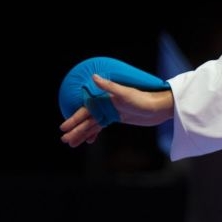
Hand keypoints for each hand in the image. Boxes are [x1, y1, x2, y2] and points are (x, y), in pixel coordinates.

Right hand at [58, 75, 174, 147]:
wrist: (158, 107)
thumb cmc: (143, 99)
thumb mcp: (126, 93)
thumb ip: (109, 86)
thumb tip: (94, 77)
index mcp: (104, 99)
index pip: (85, 111)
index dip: (74, 119)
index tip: (64, 128)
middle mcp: (105, 105)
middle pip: (87, 120)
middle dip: (75, 130)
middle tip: (65, 140)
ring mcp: (110, 112)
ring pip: (92, 125)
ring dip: (82, 133)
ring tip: (71, 144)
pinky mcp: (117, 118)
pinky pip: (100, 127)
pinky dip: (93, 133)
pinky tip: (88, 141)